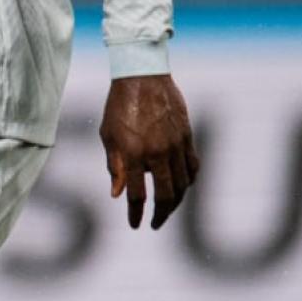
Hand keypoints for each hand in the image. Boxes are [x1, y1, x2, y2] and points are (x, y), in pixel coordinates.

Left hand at [100, 74, 199, 228]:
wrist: (142, 76)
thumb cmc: (118, 105)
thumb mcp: (108, 135)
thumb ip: (113, 165)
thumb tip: (116, 194)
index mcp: (133, 153)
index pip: (136, 194)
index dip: (135, 213)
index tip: (135, 224)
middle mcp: (157, 153)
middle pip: (164, 195)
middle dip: (160, 214)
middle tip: (155, 223)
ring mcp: (175, 146)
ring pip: (182, 184)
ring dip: (176, 201)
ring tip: (167, 208)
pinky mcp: (188, 137)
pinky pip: (193, 167)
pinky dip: (189, 181)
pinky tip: (183, 186)